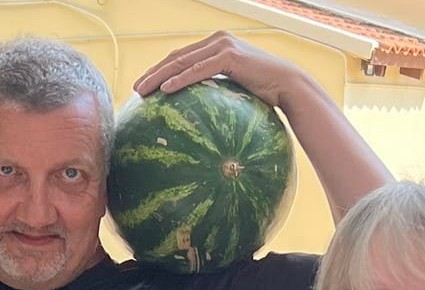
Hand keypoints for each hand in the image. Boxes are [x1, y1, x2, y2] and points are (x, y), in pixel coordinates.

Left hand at [134, 31, 301, 108]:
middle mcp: (217, 40)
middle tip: (136, 89)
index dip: (161, 70)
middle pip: (177, 56)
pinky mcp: (229, 57)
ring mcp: (222, 46)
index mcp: (216, 45)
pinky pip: (198, 70)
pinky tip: (165, 90)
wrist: (287, 85)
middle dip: (154, 73)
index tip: (145, 85)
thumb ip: (217, 90)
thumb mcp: (235, 89)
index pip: (182, 56)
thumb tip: (202, 113)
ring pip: (183, 61)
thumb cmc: (264, 93)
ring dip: (160, 76)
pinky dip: (180, 79)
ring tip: (143, 90)